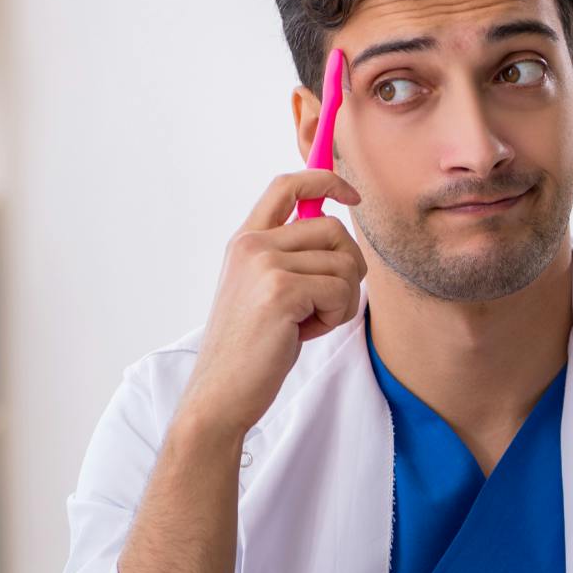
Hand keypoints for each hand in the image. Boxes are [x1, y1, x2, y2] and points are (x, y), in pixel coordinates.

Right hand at [177, 170, 363, 439]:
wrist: (221, 393)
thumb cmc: (250, 349)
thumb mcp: (263, 291)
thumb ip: (289, 257)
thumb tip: (338, 230)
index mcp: (246, 240)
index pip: (287, 184)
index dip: (326, 179)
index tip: (352, 194)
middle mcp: (252, 244)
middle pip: (334, 228)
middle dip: (348, 268)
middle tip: (324, 305)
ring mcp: (264, 264)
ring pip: (344, 263)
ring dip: (341, 300)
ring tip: (307, 323)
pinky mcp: (282, 291)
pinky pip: (342, 292)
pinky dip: (335, 318)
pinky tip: (304, 333)